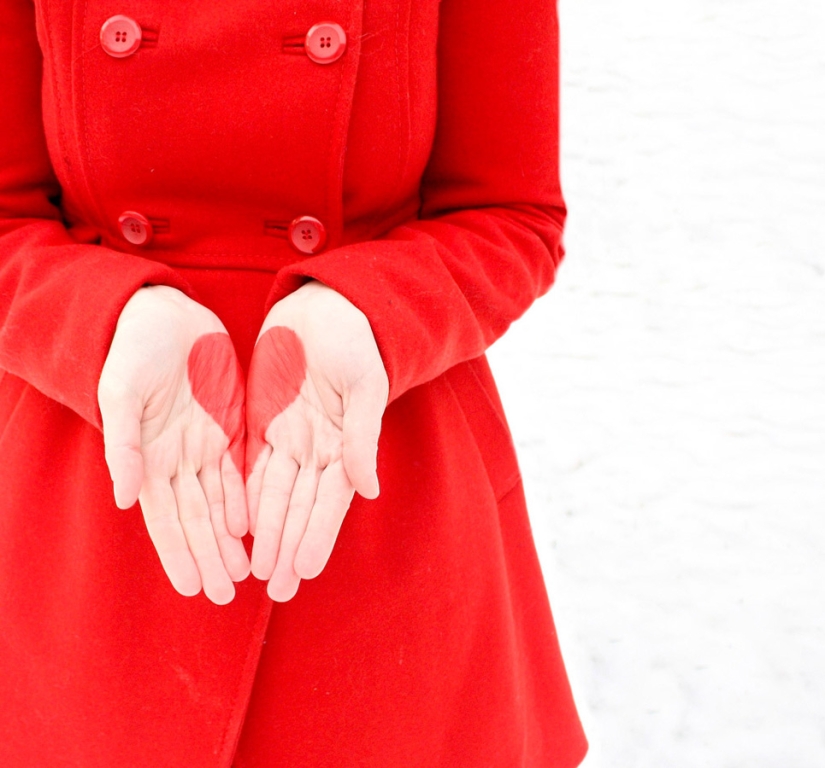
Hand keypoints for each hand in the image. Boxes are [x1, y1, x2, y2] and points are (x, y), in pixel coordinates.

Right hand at [98, 286, 249, 603]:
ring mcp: (205, 443)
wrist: (164, 312)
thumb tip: (125, 497)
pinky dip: (245, 500)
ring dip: (230, 538)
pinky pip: (240, 470)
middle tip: (227, 593)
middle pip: (197, 517)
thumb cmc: (134, 349)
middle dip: (210, 555)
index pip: (165, 516)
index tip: (192, 587)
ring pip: (220, 501)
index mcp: (149, 455)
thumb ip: (124, 445)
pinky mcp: (231, 424)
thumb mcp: (123, 392)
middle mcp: (178, 457)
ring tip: (245, 571)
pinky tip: (254, 526)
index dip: (178, 552)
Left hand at [246, 281, 388, 600]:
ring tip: (257, 571)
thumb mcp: (365, 383)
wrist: (327, 304)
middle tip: (276, 590)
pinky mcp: (263, 420)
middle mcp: (316, 446)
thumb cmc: (355, 338)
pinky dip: (248, 497)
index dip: (316, 535)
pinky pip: (253, 465)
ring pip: (275, 494)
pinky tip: (240, 527)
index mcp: (343, 441)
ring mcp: (289, 435)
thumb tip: (369, 490)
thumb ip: (362, 436)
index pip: (329, 500)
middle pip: (300, 507)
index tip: (305, 571)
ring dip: (268, 534)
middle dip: (288, 548)